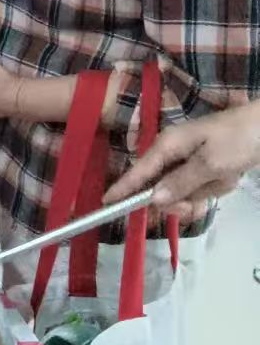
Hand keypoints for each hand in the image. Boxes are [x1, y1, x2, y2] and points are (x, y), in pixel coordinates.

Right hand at [104, 109, 259, 219]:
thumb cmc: (238, 139)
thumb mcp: (211, 163)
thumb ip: (181, 183)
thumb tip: (153, 198)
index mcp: (168, 145)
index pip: (139, 172)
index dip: (124, 188)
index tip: (106, 203)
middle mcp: (173, 152)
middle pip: (160, 187)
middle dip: (178, 200)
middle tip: (195, 205)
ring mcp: (189, 159)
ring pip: (182, 191)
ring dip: (202, 193)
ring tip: (223, 180)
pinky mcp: (204, 165)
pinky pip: (200, 187)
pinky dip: (214, 188)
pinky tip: (228, 177)